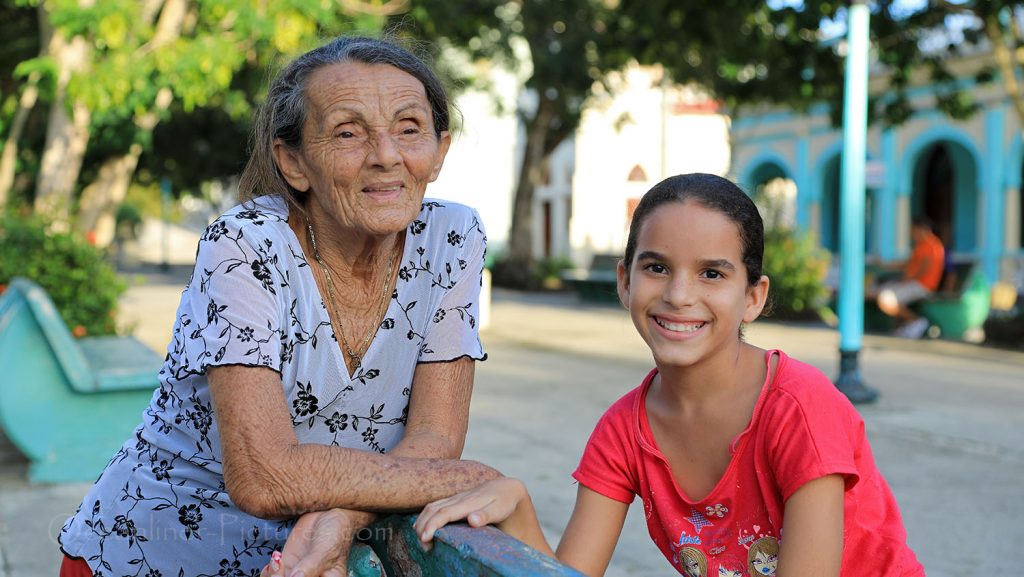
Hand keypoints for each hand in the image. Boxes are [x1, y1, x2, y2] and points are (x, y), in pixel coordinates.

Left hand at [262, 509, 355, 576]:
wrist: (328, 512)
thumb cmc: (336, 531)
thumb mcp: (326, 549)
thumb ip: (311, 566)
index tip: (294, 575)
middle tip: (280, 567)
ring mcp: (297, 576)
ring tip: (277, 562)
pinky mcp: (286, 568)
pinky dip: (268, 573)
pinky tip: (274, 562)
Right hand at [414, 477, 528, 546]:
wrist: (505, 488)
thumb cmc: (503, 501)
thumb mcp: (499, 509)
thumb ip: (485, 515)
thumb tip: (472, 520)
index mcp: (467, 503)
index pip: (444, 513)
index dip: (432, 525)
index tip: (425, 538)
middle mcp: (458, 499)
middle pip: (432, 510)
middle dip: (422, 526)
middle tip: (423, 545)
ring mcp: (454, 499)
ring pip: (431, 507)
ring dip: (421, 522)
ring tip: (420, 540)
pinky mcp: (453, 501)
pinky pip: (434, 507)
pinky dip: (424, 517)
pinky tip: (421, 527)